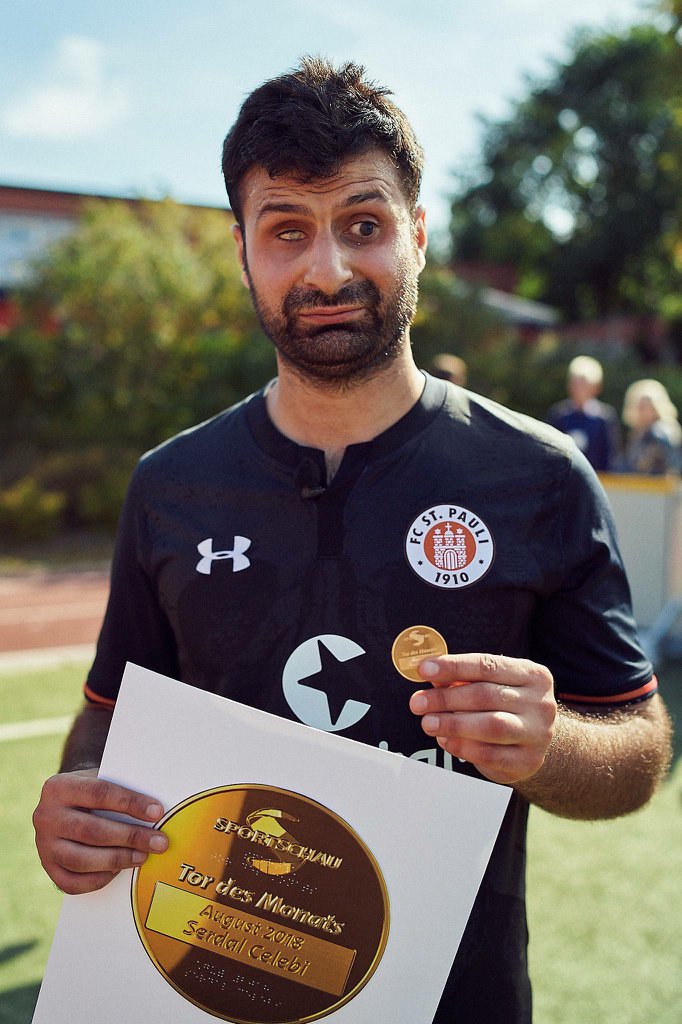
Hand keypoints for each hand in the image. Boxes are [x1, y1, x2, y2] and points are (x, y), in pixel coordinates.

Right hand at [33, 769, 168, 893]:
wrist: (64, 804)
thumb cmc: (92, 791)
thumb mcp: (101, 778)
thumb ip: (121, 788)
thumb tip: (156, 809)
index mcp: (59, 787)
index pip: (99, 793)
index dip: (130, 803)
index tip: (157, 812)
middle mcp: (45, 816)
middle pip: (91, 830)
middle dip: (130, 837)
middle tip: (159, 842)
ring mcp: (43, 845)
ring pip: (81, 860)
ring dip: (118, 860)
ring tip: (143, 856)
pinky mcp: (47, 868)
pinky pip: (72, 883)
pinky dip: (99, 879)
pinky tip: (118, 870)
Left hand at [409, 653, 555, 784]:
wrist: (535, 743)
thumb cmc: (506, 707)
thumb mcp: (491, 686)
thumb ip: (462, 679)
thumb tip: (428, 673)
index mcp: (533, 675)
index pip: (487, 665)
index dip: (453, 666)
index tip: (423, 669)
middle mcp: (540, 703)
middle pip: (486, 695)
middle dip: (446, 698)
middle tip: (417, 702)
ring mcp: (538, 734)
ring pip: (491, 725)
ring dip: (453, 724)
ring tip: (428, 722)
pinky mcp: (528, 761)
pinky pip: (491, 754)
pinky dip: (463, 747)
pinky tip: (445, 741)